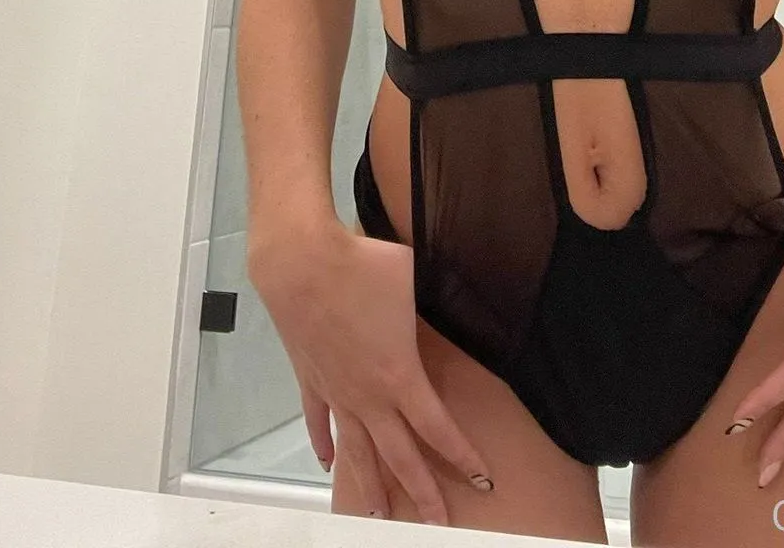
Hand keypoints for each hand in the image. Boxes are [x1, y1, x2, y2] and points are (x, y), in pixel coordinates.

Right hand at [249, 216, 495, 524]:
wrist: (301, 262)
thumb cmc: (363, 264)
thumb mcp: (412, 278)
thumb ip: (425, 298)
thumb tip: (434, 290)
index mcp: (401, 375)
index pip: (437, 428)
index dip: (461, 457)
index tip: (482, 480)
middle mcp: (369, 395)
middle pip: (399, 457)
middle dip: (422, 494)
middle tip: (438, 526)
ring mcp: (336, 391)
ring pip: (356, 452)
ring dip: (369, 486)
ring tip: (377, 517)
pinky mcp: (309, 380)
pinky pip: (318, 423)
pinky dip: (323, 446)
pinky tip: (328, 465)